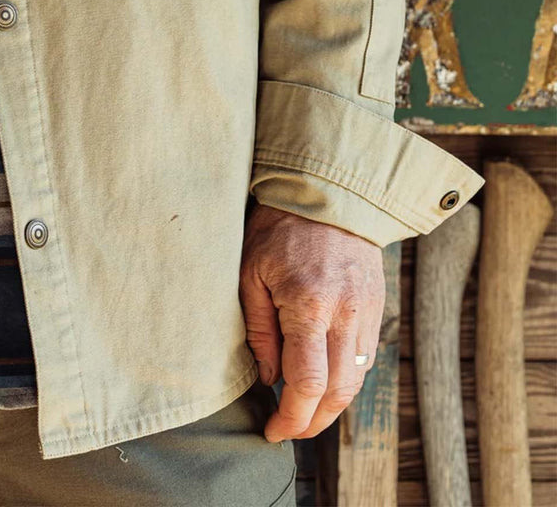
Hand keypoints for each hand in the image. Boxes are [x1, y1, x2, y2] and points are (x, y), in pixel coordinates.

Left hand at [239, 202, 384, 442]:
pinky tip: (323, 378)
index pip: (307, 383)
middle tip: (287, 429)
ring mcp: (367, 312)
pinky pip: (366, 357)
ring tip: (302, 411)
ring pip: (357, 379)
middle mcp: (346, 315)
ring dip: (331, 404)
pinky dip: (346, 377)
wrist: (326, 194)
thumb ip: (259, 329)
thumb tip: (269, 378)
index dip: (291, 417)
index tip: (273, 431)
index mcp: (309, 306)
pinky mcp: (377, 308)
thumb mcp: (250, 272)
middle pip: (339, 392)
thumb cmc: (277, 229)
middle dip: (313, 421)